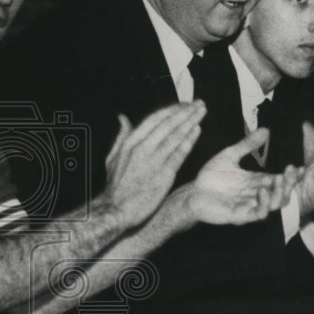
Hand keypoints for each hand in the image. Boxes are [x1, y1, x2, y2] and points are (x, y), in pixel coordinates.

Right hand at [102, 102, 205, 229]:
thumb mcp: (112, 157)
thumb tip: (123, 118)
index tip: (183, 105)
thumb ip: (121, 136)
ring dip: (191, 122)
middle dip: (185, 112)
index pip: (154, 119)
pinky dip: (189, 140)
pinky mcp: (164, 174)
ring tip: (201, 112)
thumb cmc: (115, 185)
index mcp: (131, 143)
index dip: (171, 110)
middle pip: (168, 124)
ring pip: (176, 136)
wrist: (117, 209)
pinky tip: (197, 131)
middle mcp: (143, 148)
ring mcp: (154, 161)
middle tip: (198, 103)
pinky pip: (179, 153)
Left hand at [183, 129, 300, 224]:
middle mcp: (257, 195)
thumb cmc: (211, 176)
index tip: (300, 167)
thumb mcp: (230, 156)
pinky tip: (262, 191)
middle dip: (289, 184)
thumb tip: (266, 129)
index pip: (280, 180)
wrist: (192, 192)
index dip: (292, 176)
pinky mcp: (240, 215)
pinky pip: (257, 214)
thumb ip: (247, 145)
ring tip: (279, 180)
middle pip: (282, 193)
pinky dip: (263, 204)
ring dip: (279, 194)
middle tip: (290, 172)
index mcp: (257, 182)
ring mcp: (250, 206)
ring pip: (274, 205)